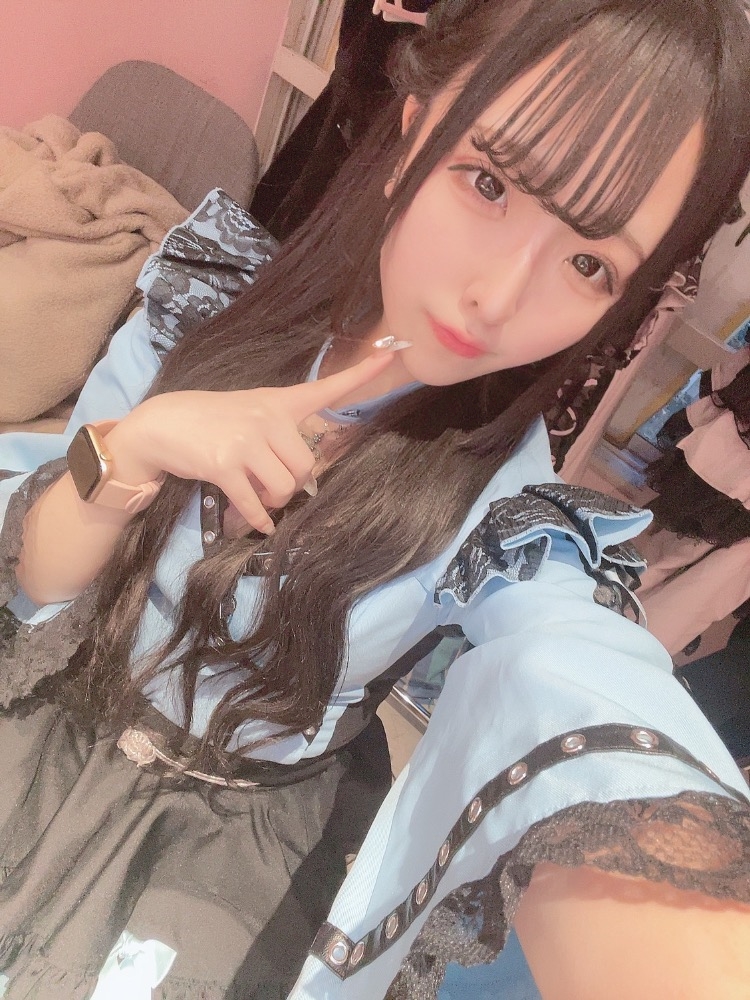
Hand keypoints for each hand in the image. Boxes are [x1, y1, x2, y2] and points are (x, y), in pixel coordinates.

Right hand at [105, 352, 395, 533]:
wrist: (161, 425)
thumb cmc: (211, 423)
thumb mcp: (249, 413)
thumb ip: (279, 437)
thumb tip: (299, 482)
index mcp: (277, 402)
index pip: (326, 388)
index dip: (362, 373)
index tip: (392, 352)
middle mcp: (266, 417)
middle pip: (305, 467)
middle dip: (291, 488)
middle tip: (271, 488)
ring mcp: (245, 440)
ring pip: (283, 488)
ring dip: (273, 504)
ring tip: (257, 499)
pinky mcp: (224, 464)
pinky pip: (254, 504)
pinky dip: (256, 520)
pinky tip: (253, 523)